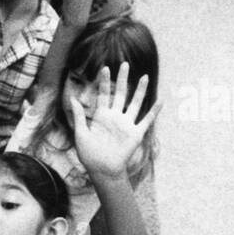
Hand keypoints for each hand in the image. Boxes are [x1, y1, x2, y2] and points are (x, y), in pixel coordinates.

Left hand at [71, 63, 159, 181]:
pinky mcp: (136, 133)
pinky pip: (147, 120)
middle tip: (124, 64)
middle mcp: (115, 117)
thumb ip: (79, 116)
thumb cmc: (89, 155)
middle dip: (122, 79)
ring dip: (140, 90)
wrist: (102, 170)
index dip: (104, 82)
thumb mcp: (81, 134)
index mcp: (101, 116)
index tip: (105, 68)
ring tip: (144, 77)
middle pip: (120, 94)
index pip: (103, 95)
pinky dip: (154, 111)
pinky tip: (161, 100)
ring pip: (135, 103)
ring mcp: (126, 124)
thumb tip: (72, 98)